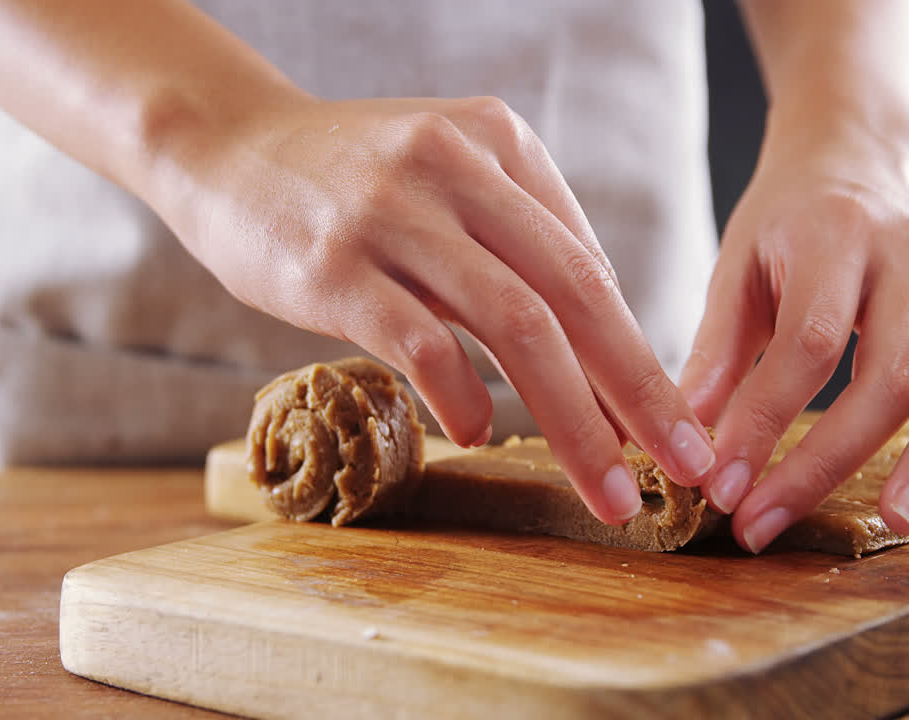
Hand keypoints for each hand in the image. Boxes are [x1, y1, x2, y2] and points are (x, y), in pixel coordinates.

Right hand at [151, 94, 715, 523]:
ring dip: (574, 419)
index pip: (588, 265)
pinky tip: (479, 434)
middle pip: (576, 295)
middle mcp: (458, 168)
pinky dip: (464, 398)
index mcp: (499, 142)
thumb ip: (510, 243)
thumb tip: (589, 348)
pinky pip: (423, 342)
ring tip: (607, 487)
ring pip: (517, 326)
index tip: (666, 425)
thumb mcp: (442, 176)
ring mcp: (395, 214)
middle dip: (640, 391)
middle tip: (684, 465)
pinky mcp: (336, 264)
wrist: (224, 144)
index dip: (637, 353)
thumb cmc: (343, 178)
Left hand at [680, 127, 908, 552]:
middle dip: (824, 462)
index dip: (765, 423)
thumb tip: (685, 436)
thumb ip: (717, 349)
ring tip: (894, 520)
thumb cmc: (788, 218)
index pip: (808, 346)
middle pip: (886, 376)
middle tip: (768, 523)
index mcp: (836, 238)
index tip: (724, 486)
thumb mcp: (738, 264)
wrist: (859, 154)